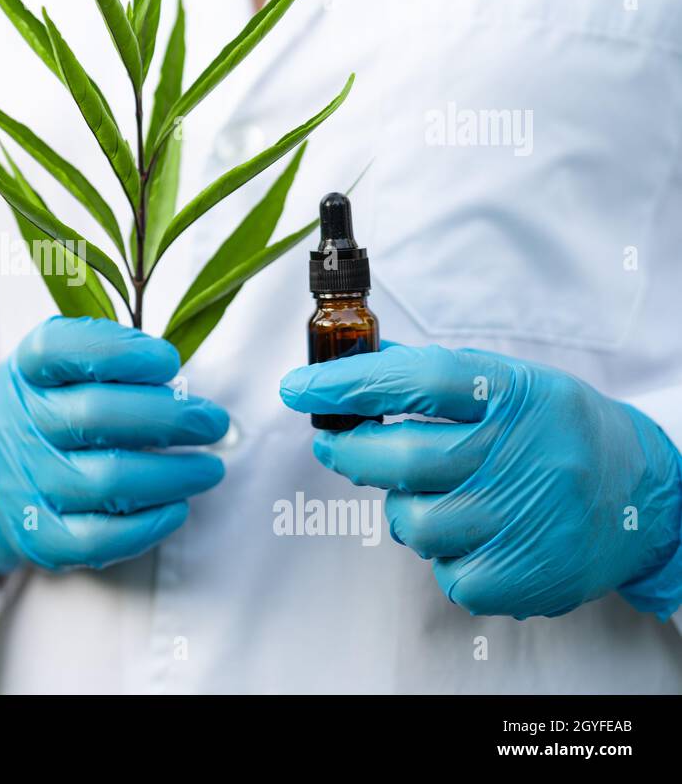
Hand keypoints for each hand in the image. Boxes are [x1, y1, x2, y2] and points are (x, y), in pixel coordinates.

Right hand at [0, 317, 228, 574]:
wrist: (4, 477)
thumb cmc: (58, 409)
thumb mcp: (68, 367)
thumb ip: (116, 359)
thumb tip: (182, 379)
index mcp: (26, 371)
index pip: (58, 349)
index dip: (117, 350)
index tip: (168, 360)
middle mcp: (18, 423)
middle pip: (94, 416)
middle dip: (169, 418)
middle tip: (213, 422)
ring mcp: (26, 482)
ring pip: (105, 481)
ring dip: (172, 475)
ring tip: (209, 468)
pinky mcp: (40, 536)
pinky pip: (97, 539)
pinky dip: (147, 525)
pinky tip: (178, 507)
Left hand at [280, 344, 681, 618]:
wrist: (645, 495)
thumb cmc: (555, 431)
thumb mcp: (507, 383)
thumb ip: (431, 376)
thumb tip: (350, 367)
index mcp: (514, 395)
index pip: (419, 379)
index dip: (350, 384)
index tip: (298, 389)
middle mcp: (521, 454)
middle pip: (402, 459)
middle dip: (349, 452)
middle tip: (334, 444)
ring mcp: (525, 519)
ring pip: (413, 522)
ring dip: (404, 510)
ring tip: (438, 495)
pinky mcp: (526, 574)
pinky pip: (446, 573)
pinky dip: (444, 557)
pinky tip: (474, 535)